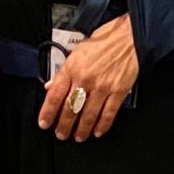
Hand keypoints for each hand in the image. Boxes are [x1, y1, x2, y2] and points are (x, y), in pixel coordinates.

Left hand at [37, 16, 138, 141]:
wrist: (128, 37)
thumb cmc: (103, 41)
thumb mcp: (76, 51)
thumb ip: (63, 71)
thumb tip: (51, 86)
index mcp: (72, 68)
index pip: (55, 95)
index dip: (48, 112)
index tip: (44, 123)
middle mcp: (85, 79)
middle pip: (70, 109)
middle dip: (64, 125)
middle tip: (61, 134)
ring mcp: (102, 87)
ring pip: (88, 115)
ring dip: (82, 129)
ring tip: (78, 137)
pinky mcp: (118, 91)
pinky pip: (108, 113)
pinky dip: (102, 125)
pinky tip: (97, 131)